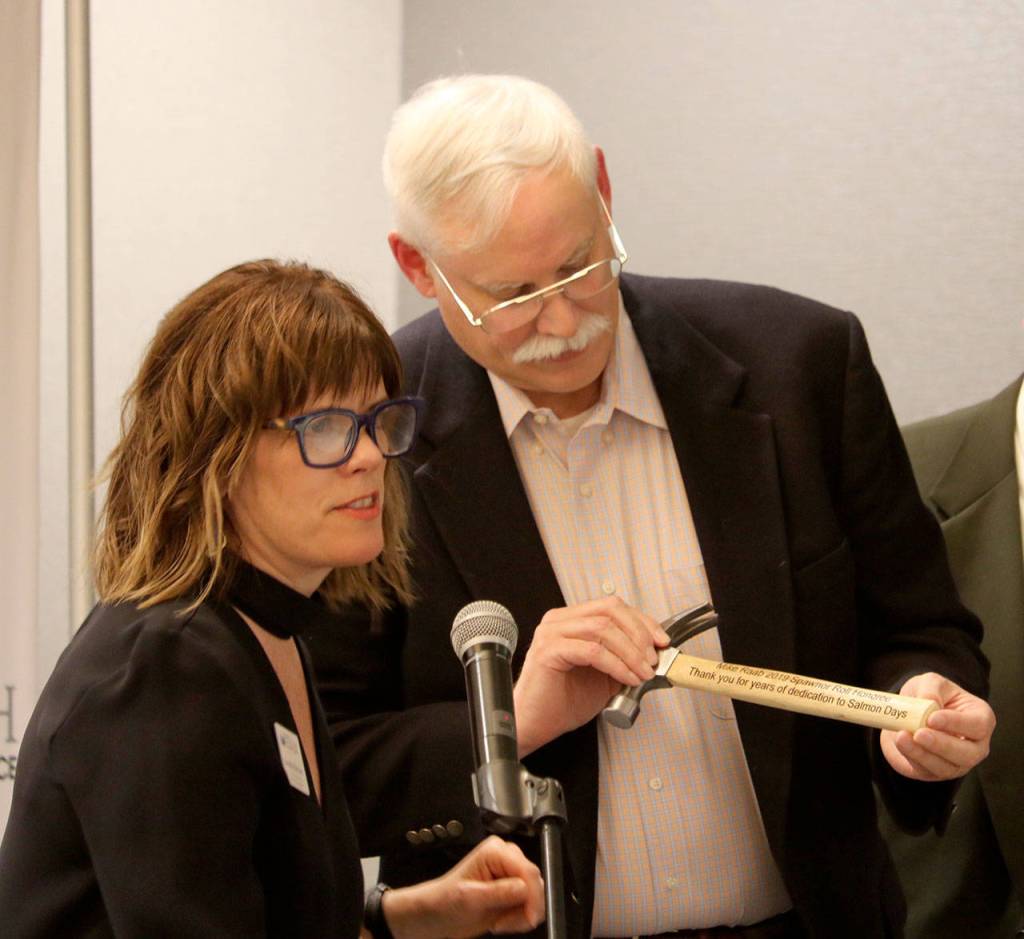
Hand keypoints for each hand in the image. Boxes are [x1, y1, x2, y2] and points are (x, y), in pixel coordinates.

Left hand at [381, 836, 544, 938]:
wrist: (435, 917)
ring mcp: (510, 874)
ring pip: (535, 896)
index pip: (527, 871)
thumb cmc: (445, 903)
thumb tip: (524, 889)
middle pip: (534, 882)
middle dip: (525, 908)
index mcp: (496, 851)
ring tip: (499, 923)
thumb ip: (498, 892)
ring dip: (521, 916)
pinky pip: (529, 906)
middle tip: (504, 924)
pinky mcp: (512, 891)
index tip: (528, 918)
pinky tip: (501, 922)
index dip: (532, 896)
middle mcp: (506, 858)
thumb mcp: (469, 899)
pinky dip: (519, 919)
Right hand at [512, 596, 669, 755]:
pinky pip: (592, 651)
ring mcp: (551, 633)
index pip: (612, 606)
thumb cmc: (564, 701)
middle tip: (652, 658)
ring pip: (602, 628)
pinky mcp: (548, 651)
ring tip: (643, 672)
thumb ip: (624, 658)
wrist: (537, 724)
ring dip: (631, 651)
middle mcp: (559, 621)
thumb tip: (655, 653)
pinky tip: (627, 678)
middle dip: (639, 633)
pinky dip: (616, 664)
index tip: (661, 640)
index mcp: (571, 620)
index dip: (642, 621)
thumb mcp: (605, 675)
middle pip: (609, 610)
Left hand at [880, 672, 995, 780]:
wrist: (909, 712)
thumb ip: (932, 689)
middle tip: (919, 734)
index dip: (956, 723)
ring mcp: (957, 763)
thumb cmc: (930, 695)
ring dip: (922, 754)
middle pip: (967, 754)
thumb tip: (930, 703)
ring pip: (946, 767)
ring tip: (902, 737)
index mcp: (981, 719)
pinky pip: (926, 771)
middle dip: (942, 745)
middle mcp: (974, 746)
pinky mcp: (935, 772)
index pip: (977, 726)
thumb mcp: (931, 682)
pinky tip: (901, 744)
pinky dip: (912, 758)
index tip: (932, 718)